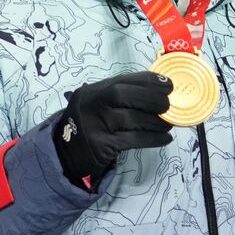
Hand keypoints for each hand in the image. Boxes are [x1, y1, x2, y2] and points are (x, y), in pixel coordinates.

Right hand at [52, 71, 174, 185]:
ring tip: (168, 125)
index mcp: (93, 90)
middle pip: (124, 94)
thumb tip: (159, 94)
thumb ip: (120, 97)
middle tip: (168, 106)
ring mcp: (94, 124)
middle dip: (152, 99)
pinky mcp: (101, 145)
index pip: (123, 79)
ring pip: (131, 119)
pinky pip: (133, 140)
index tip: (168, 85)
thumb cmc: (91, 126)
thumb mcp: (98, 105)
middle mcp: (91, 104)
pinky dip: (152, 139)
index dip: (148, 80)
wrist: (66, 155)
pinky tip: (164, 139)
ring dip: (155, 122)